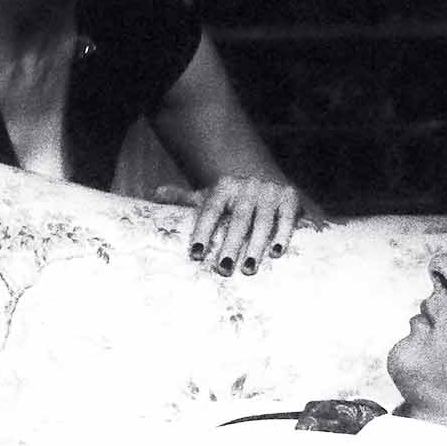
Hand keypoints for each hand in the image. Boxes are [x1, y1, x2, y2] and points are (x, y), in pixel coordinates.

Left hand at [154, 179, 318, 275]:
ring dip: (256, 246)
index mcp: (223, 187)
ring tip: (248, 268)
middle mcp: (247, 187)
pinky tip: (276, 253)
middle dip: (231, 244)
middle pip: (238, 219)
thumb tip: (156, 193)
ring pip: (263, 221)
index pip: (211, 210)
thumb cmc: (230, 197)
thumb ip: (184, 198)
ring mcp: (269, 192)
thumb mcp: (208, 195)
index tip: (195, 254)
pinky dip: (283, 234)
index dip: (203, 232)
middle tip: (224, 269)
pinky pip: (287, 218)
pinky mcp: (290, 198)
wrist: (263, 176)